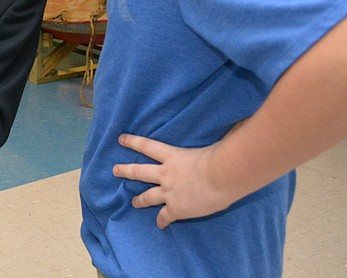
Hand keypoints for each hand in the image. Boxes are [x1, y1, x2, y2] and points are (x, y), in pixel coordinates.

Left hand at [112, 134, 235, 229]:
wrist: (223, 175)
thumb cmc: (221, 154)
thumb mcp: (210, 140)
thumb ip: (213, 134)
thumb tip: (231, 121)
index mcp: (173, 155)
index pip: (147, 146)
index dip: (133, 142)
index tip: (120, 139)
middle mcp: (166, 173)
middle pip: (140, 171)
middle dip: (126, 171)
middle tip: (114, 170)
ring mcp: (169, 192)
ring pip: (147, 196)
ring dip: (139, 200)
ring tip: (133, 202)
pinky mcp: (176, 209)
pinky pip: (165, 216)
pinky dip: (162, 221)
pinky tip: (160, 225)